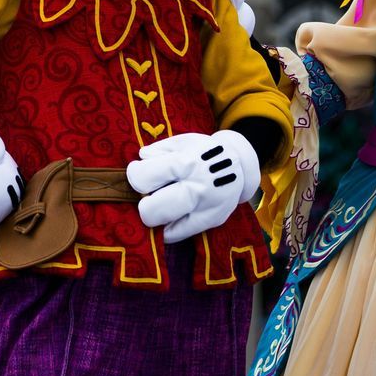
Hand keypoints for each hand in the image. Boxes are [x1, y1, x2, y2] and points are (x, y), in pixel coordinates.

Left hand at [127, 129, 258, 243]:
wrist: (240, 163)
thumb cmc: (204, 151)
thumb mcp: (182, 141)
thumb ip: (159, 150)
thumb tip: (141, 159)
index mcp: (186, 162)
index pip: (146, 177)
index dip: (135, 176)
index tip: (137, 173)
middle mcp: (197, 187)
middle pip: (153, 210)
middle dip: (143, 205)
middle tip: (147, 196)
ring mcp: (206, 207)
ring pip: (166, 227)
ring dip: (156, 217)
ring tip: (160, 204)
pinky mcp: (212, 220)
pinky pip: (179, 234)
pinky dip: (167, 228)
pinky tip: (167, 217)